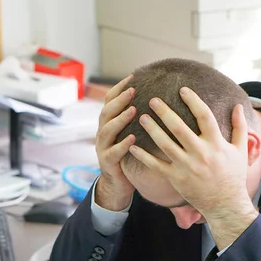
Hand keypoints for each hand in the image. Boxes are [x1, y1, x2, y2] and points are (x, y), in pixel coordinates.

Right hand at [94, 75, 136, 210]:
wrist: (118, 184)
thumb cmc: (129, 155)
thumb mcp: (131, 133)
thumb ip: (138, 118)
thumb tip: (158, 98)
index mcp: (108, 124)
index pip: (110, 101)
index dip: (119, 88)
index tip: (133, 76)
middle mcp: (103, 133)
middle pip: (106, 112)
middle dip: (119, 99)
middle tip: (133, 89)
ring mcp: (103, 148)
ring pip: (107, 130)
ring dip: (120, 119)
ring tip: (133, 110)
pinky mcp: (107, 162)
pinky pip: (113, 152)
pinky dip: (122, 145)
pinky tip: (133, 139)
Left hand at [128, 87, 258, 246]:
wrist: (225, 204)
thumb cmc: (233, 175)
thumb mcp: (241, 150)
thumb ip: (239, 127)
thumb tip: (238, 105)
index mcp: (216, 143)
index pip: (204, 116)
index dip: (193, 101)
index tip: (182, 89)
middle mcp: (200, 153)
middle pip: (179, 128)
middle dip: (165, 112)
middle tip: (153, 100)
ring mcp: (186, 166)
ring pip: (165, 144)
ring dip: (152, 130)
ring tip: (141, 117)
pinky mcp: (176, 178)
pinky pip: (156, 165)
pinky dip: (143, 156)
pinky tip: (132, 146)